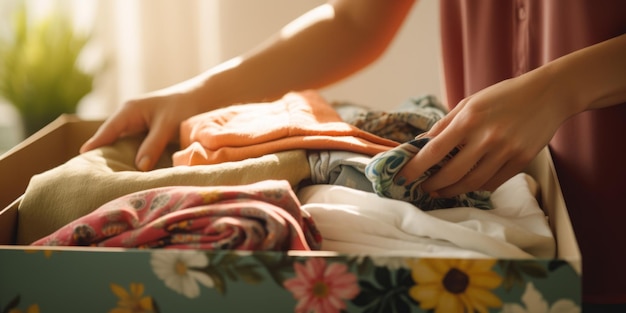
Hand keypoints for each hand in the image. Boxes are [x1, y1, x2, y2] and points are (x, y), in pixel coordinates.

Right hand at [80, 87, 202, 170]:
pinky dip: (132, 158)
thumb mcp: (168, 126)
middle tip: (90, 175)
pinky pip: (135, 148)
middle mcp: (130, 117)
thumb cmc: (185, 107)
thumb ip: (153, 145)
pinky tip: (131, 173)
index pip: (107, 131)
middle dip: (103, 155)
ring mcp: (138, 125)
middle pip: (111, 139)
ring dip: (118, 159)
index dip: (95, 145)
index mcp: (130, 111)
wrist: (204, 98)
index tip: (81, 160)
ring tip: (106, 178)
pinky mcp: (148, 133)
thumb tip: (139, 167)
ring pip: (123, 145)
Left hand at [397, 70, 572, 196]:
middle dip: (433, 184)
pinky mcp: (521, 161)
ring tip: (441, 190)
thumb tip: (421, 143)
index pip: (434, 150)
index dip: (416, 167)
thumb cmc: (504, 96)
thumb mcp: (470, 102)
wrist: (548, 94)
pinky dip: (476, 187)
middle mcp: (486, 137)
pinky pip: (492, 183)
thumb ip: (445, 124)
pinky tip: (466, 185)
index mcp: (469, 119)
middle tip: (423, 188)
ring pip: (472, 183)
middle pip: (451, 173)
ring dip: (452, 190)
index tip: (403, 176)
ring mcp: (506, 151)